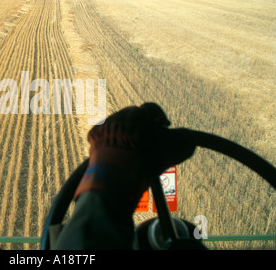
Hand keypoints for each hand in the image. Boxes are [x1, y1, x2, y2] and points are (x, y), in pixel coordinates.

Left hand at [74, 103, 195, 209]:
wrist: (115, 174)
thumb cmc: (146, 161)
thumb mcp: (172, 152)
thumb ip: (185, 141)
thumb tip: (191, 139)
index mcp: (140, 114)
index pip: (152, 109)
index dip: (160, 118)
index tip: (162, 126)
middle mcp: (121, 114)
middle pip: (134, 116)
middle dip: (140, 126)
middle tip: (145, 140)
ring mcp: (106, 123)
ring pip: (118, 123)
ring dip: (124, 132)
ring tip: (129, 148)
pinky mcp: (94, 134)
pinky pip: (104, 133)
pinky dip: (110, 141)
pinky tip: (115, 152)